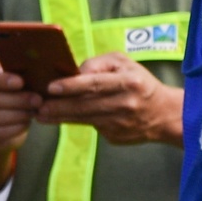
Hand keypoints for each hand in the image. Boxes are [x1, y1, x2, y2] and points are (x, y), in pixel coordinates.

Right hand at [0, 57, 37, 153]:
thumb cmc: (9, 91)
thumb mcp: (9, 75)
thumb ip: (12, 64)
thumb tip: (30, 55)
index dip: (1, 80)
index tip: (21, 82)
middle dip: (17, 99)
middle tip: (38, 99)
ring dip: (18, 114)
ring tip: (35, 110)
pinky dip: (15, 128)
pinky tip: (27, 122)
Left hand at [39, 53, 184, 145]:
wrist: (163, 114)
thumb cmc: (140, 84)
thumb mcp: (125, 64)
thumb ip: (99, 64)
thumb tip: (75, 72)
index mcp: (129, 82)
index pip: (95, 83)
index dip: (71, 86)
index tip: (51, 88)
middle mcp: (125, 103)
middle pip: (85, 104)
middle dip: (58, 106)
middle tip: (38, 106)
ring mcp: (120, 122)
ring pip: (84, 119)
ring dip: (60, 117)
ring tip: (41, 114)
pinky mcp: (115, 137)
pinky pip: (91, 127)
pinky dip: (75, 122)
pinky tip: (61, 119)